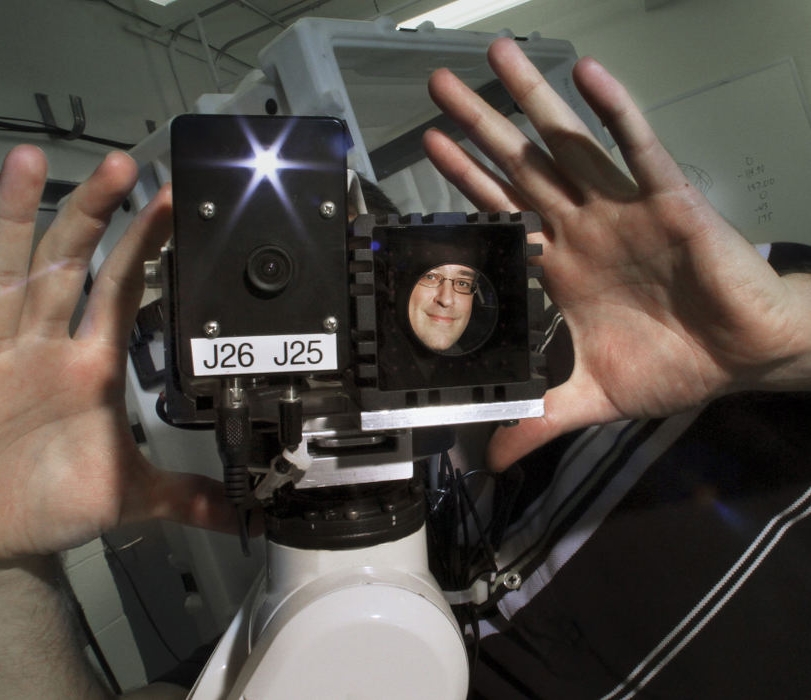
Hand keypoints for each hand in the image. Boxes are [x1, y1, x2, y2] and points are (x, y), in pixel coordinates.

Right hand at [0, 145, 235, 572]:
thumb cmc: (53, 505)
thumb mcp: (127, 496)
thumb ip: (182, 494)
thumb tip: (237, 512)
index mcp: (87, 369)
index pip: (119, 293)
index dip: (143, 248)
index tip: (170, 200)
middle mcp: (39, 352)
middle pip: (64, 269)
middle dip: (89, 217)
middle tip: (116, 165)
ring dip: (10, 226)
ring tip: (25, 166)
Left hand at [424, 38, 810, 469]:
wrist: (742, 357)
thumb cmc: (673, 365)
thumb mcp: (588, 397)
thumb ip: (537, 419)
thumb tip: (490, 460)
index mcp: (559, 267)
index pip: (500, 213)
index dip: (465, 181)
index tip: (429, 146)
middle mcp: (583, 227)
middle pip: (519, 167)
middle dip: (480, 126)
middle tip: (438, 87)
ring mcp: (622, 209)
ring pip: (568, 146)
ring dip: (534, 102)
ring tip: (498, 57)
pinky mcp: (669, 201)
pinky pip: (639, 149)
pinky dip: (614, 113)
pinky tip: (588, 75)